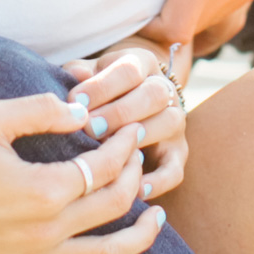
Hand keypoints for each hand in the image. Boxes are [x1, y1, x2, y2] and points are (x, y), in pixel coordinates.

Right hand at [0, 91, 165, 253]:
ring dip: (140, 238)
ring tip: (157, 220)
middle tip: (138, 159)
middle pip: (112, 205)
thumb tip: (83, 112)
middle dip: (134, 178)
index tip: (128, 130)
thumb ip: (40, 110)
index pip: (104, 167)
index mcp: (43, 189)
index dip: (123, 147)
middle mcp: (46, 231)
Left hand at [64, 42, 189, 199]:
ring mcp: (174, 121)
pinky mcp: (177, 152)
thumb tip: (77, 79)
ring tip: (110, 153)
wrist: (127, 99)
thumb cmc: (97, 88)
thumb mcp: (88, 74)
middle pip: (154, 94)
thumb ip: (80, 74)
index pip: (129, 70)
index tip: (75, 101)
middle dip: (121, 112)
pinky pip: (176, 168)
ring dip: (140, 138)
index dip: (102, 86)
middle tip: (90, 128)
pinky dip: (160, 180)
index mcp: (142, 63)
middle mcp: (164, 89)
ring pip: (169, 123)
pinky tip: (137, 189)